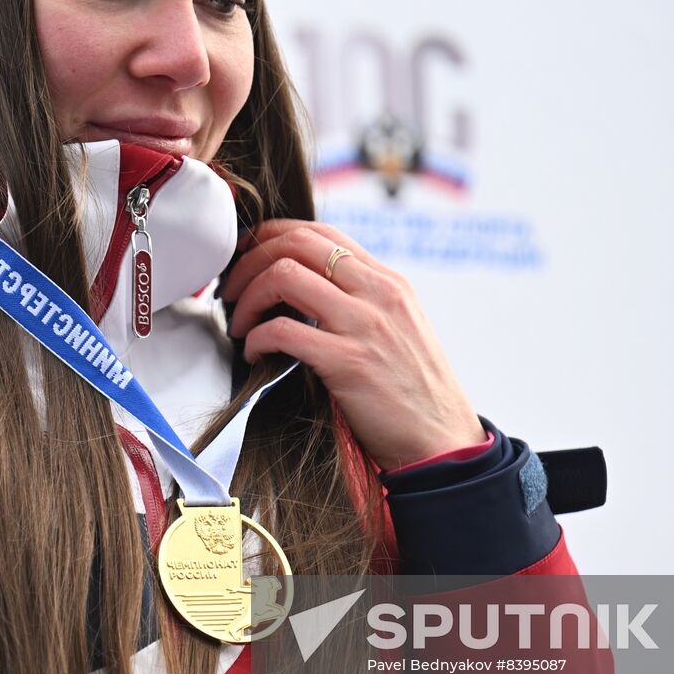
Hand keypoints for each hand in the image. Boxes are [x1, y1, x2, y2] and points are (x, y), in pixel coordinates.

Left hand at [219, 218, 484, 470]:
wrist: (443, 442)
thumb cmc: (415, 393)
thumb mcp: (399, 328)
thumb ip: (363, 301)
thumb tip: (308, 288)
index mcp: (389, 282)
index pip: (320, 231)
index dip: (271, 236)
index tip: (246, 255)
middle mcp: (378, 293)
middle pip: (296, 244)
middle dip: (249, 260)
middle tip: (230, 290)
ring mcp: (364, 325)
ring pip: (284, 275)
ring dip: (247, 298)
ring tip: (240, 323)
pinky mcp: (349, 362)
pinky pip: (283, 331)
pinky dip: (256, 339)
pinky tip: (254, 353)